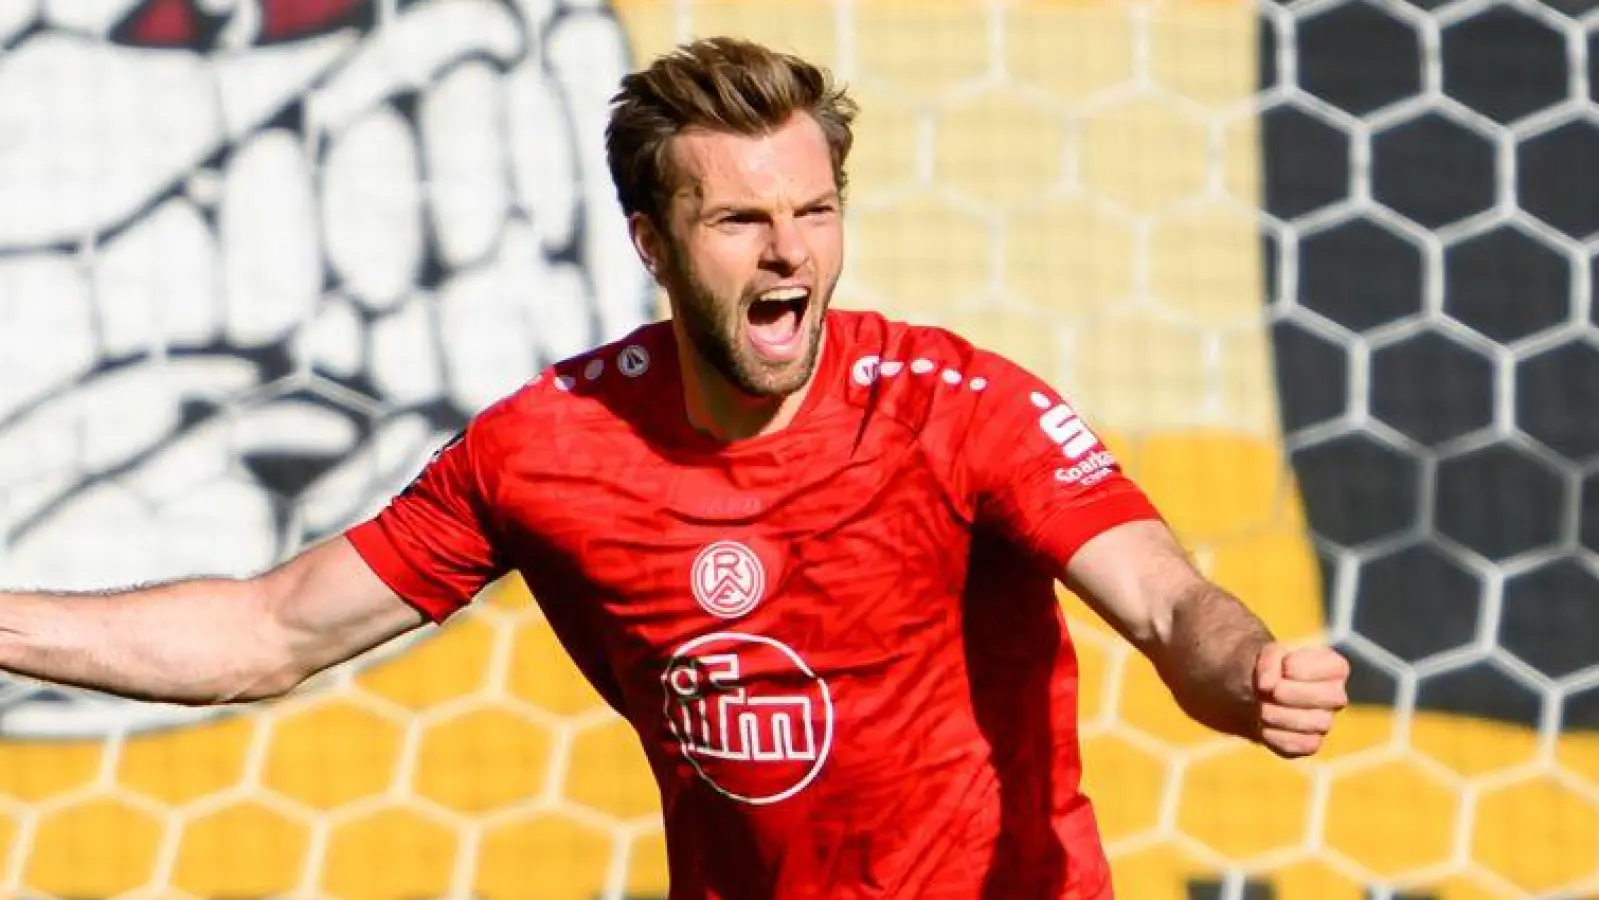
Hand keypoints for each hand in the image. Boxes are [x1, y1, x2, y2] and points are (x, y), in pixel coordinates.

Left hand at [1253, 643, 1349, 757]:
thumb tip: (1267, 686)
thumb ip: (1269, 662)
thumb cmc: (1267, 671)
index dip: (1308, 669)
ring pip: (1320, 724)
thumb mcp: (1265, 654)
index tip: (1284, 667)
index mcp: (1332, 669)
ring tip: (1262, 707)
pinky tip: (1264, 726)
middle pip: (1336, 698)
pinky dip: (1278, 736)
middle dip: (1297, 694)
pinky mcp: (1309, 744)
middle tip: (1273, 691)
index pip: (1337, 668)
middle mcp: (1334, 697)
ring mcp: (1324, 722)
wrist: (1250, 696)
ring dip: (1283, 715)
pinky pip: (1304, 746)